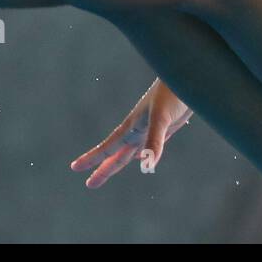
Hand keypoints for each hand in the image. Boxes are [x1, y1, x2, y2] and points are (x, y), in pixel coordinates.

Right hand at [70, 79, 192, 188]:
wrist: (187, 76)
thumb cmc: (172, 93)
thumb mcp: (162, 117)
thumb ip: (154, 140)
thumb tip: (147, 165)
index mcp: (132, 126)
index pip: (108, 147)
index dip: (92, 159)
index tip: (75, 167)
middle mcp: (138, 129)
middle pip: (117, 155)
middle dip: (104, 170)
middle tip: (90, 184)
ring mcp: (151, 128)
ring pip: (130, 151)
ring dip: (119, 162)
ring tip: (107, 171)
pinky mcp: (164, 127)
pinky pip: (147, 145)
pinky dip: (141, 153)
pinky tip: (141, 157)